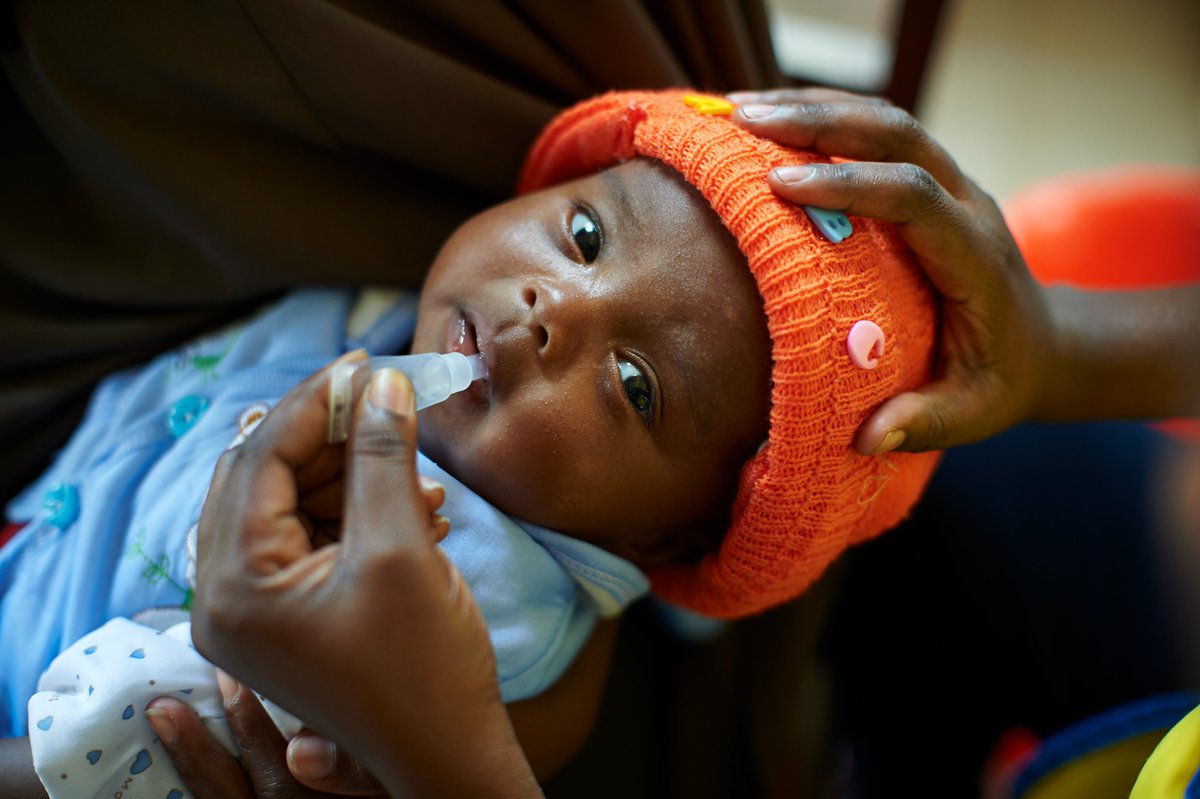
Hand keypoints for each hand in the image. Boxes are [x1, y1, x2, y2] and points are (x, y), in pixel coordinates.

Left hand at [190, 353, 540, 796]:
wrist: (445, 755)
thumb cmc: (424, 668)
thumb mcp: (401, 550)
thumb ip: (384, 457)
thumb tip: (382, 384)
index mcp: (234, 588)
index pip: (257, 461)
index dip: (313, 403)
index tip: (364, 364)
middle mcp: (226, 599)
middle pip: (264, 478)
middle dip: (332, 438)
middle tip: (386, 403)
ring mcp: (254, 613)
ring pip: (290, 506)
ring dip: (352, 479)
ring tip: (421, 481)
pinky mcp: (286, 618)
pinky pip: (309, 541)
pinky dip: (356, 516)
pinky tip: (416, 511)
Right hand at [729, 88, 1054, 452]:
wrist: (1046, 343)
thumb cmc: (1001, 379)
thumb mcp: (973, 412)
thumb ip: (924, 422)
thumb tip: (866, 438)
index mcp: (975, 256)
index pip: (915, 197)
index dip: (849, 184)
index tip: (780, 185)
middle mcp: (968, 203)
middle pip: (899, 133)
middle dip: (821, 121)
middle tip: (745, 121)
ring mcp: (952, 183)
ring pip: (888, 119)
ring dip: (816, 108)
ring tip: (740, 111)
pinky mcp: (931, 179)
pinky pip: (880, 131)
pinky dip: (826, 117)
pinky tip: (774, 119)